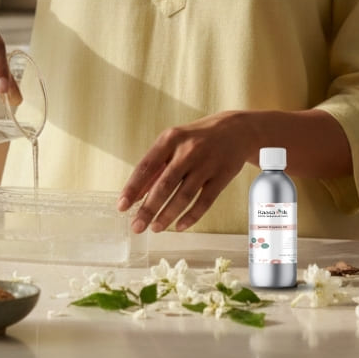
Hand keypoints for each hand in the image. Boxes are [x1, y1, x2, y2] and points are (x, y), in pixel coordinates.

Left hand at [118, 112, 257, 233]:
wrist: (236, 130)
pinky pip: (204, 202)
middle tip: (137, 227)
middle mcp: (188, 150)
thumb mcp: (174, 143)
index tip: (122, 207)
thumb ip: (155, 166)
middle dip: (148, 209)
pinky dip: (190, 217)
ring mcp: (207, 164)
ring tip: (155, 228)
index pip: (146, 166)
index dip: (132, 188)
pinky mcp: (222, 177)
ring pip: (184, 196)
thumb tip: (135, 195)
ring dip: (167, 215)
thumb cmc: (197, 139)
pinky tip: (179, 226)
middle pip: (164, 185)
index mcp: (170, 139)